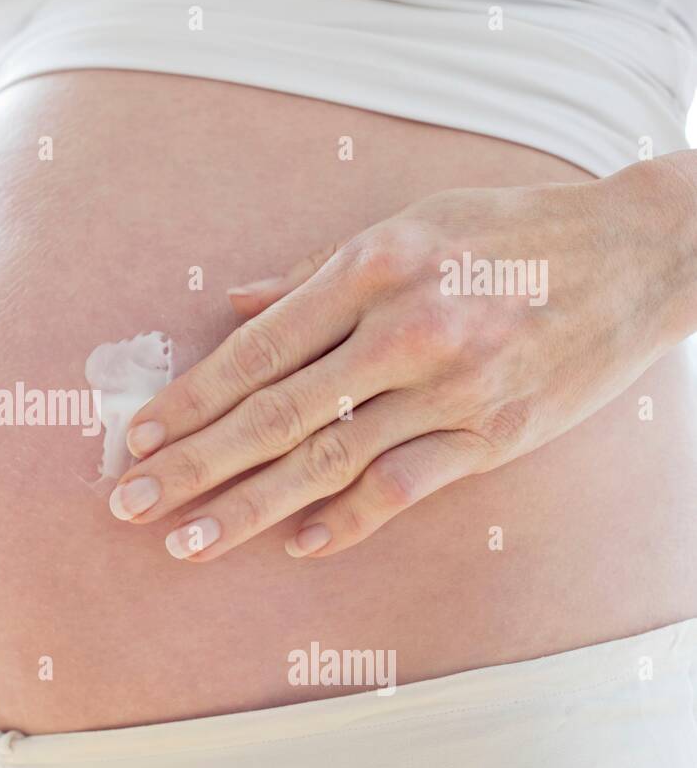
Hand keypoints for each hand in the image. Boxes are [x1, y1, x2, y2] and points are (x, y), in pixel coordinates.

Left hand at [109, 158, 694, 560]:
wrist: (639, 254)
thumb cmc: (509, 232)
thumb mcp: (409, 223)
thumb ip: (314, 273)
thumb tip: (233, 305)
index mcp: (373, 265)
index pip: (258, 348)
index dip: (191, 398)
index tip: (139, 437)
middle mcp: (406, 328)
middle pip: (276, 412)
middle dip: (194, 464)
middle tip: (128, 504)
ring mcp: (452, 386)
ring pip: (329, 460)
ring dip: (248, 508)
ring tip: (186, 543)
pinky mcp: (496, 433)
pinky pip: (407, 486)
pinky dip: (348, 518)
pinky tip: (295, 544)